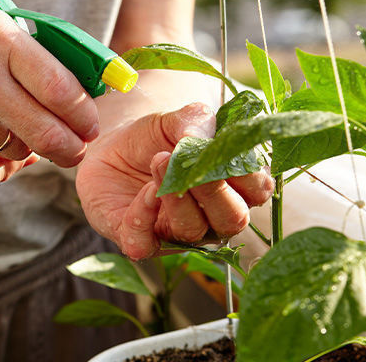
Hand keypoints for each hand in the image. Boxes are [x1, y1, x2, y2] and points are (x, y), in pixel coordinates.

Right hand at [0, 0, 98, 188]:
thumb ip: (38, 57)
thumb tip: (82, 95)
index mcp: (2, 42)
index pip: (62, 91)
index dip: (85, 116)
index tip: (89, 125)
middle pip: (47, 134)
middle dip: (72, 149)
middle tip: (76, 149)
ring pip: (18, 152)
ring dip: (30, 150)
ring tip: (24, 135)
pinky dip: (1, 171)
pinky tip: (3, 156)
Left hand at [76, 103, 273, 259]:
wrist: (108, 151)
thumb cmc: (153, 139)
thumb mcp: (175, 121)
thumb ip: (195, 121)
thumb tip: (198, 138)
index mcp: (233, 188)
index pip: (257, 191)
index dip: (247, 173)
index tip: (222, 147)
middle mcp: (211, 218)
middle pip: (232, 218)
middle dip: (214, 189)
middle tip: (188, 159)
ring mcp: (177, 234)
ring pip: (192, 230)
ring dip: (176, 197)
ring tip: (159, 160)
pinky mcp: (141, 242)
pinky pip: (145, 244)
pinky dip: (144, 217)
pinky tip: (143, 191)